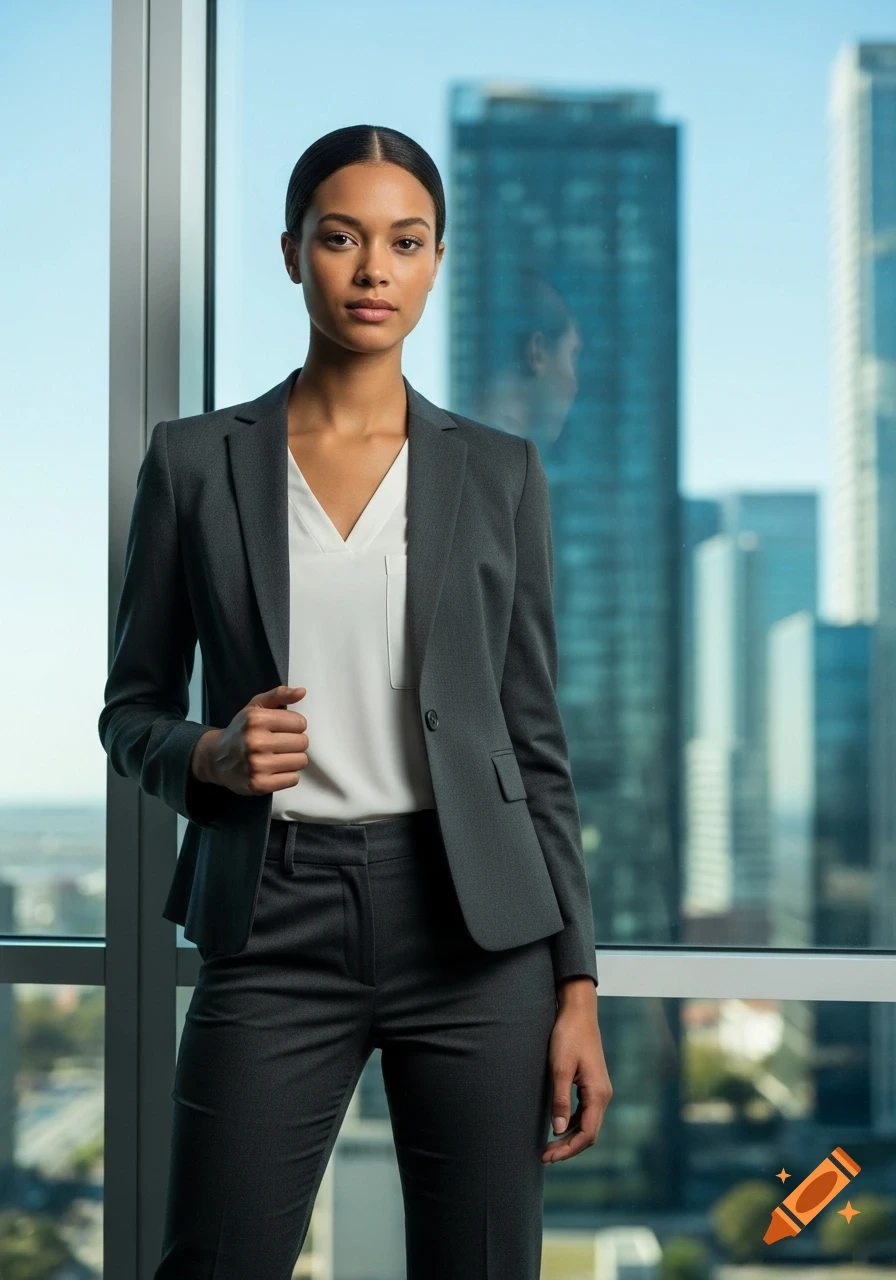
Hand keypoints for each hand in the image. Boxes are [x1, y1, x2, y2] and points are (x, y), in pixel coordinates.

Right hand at [190, 684, 309, 796]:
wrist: (216, 759)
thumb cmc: (241, 731)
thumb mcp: (255, 707)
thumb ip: (279, 695)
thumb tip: (302, 691)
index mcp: (256, 719)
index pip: (300, 723)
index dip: (294, 725)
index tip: (283, 728)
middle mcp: (255, 741)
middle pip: (302, 742)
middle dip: (295, 742)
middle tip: (281, 744)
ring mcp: (256, 765)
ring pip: (300, 761)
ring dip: (293, 759)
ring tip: (278, 756)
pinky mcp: (259, 784)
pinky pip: (293, 779)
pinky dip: (287, 775)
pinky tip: (275, 770)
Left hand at [542, 992, 611, 1163]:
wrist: (578, 1012)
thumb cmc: (568, 1036)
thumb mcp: (560, 1068)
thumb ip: (560, 1099)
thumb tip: (558, 1129)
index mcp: (598, 1093)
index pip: (588, 1134)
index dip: (568, 1150)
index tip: (548, 1157)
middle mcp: (603, 1095)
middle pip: (589, 1133)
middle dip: (567, 1147)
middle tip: (544, 1156)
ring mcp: (600, 1090)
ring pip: (588, 1124)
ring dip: (569, 1137)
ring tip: (548, 1146)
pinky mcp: (593, 1084)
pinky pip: (586, 1113)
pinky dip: (573, 1124)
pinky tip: (558, 1127)